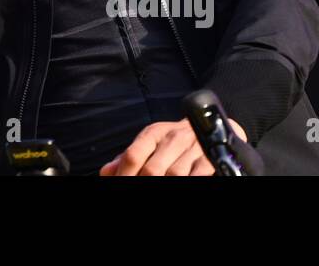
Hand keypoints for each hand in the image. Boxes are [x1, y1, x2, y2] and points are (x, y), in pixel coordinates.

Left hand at [98, 117, 247, 175]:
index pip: (133, 155)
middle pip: (152, 170)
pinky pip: (197, 175)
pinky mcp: (209, 159)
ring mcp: (192, 149)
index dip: (124, 174)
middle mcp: (172, 139)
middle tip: (137, 191)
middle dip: (142, 183)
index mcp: (153, 134)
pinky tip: (181, 184)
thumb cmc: (174, 140)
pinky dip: (188, 181)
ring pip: (174, 176)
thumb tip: (106, 172)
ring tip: (156, 190)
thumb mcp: (150, 143)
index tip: (120, 184)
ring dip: (166, 185)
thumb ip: (128, 157)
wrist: (212, 127)